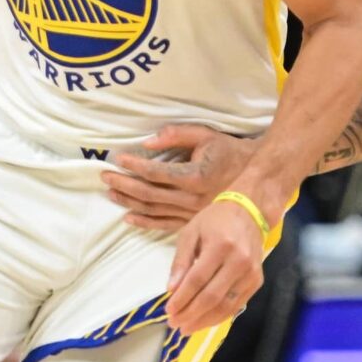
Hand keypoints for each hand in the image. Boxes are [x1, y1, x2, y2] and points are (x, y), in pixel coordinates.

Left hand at [104, 125, 254, 230]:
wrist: (256, 179)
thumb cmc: (229, 152)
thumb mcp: (206, 136)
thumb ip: (176, 135)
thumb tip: (147, 143)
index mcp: (195, 176)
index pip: (156, 172)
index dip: (134, 165)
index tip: (117, 158)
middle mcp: (192, 199)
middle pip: (149, 194)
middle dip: (124, 184)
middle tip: (105, 176)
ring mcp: (192, 215)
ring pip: (153, 211)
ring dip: (129, 202)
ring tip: (111, 193)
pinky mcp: (194, 224)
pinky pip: (164, 225)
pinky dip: (144, 222)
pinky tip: (129, 218)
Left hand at [165, 199, 264, 335]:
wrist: (250, 211)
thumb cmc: (215, 220)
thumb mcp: (191, 232)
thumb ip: (180, 261)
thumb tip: (171, 289)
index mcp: (220, 245)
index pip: (197, 280)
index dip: (181, 298)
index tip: (168, 311)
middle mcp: (239, 261)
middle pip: (211, 296)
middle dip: (190, 314)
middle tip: (174, 324)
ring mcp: (251, 273)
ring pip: (225, 306)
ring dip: (204, 321)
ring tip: (187, 328)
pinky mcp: (257, 281)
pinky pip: (237, 305)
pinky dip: (219, 316)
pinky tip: (205, 321)